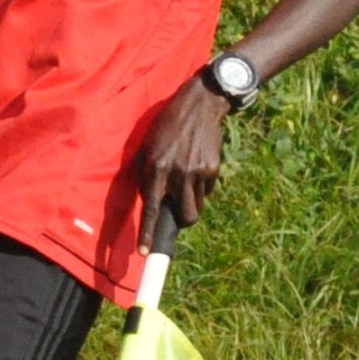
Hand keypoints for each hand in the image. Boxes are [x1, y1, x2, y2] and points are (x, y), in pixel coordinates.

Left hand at [138, 76, 231, 243]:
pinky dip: (202, 185)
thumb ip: (147, 175)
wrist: (198, 106)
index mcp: (156, 168)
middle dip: (183, 220)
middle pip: (186, 217)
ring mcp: (197, 172)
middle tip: (179, 211)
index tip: (145, 254)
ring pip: (197, 206)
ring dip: (192, 201)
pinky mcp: (213, 168)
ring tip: (187, 181)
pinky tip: (197, 165)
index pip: (151, 208)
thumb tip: (151, 203)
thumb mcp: (148, 147)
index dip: (148, 233)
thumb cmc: (166, 127)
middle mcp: (177, 173)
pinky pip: (207, 190)